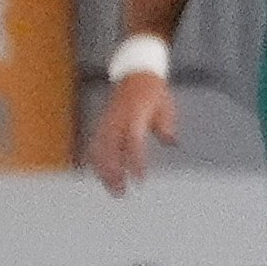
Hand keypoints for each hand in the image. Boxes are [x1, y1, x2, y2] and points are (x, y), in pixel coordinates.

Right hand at [88, 72, 177, 193]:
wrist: (136, 73)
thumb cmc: (154, 92)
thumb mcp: (166, 106)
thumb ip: (165, 125)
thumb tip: (170, 142)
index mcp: (135, 114)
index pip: (133, 142)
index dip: (135, 162)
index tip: (140, 179)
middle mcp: (117, 119)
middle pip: (111, 150)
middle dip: (114, 173)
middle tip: (122, 192)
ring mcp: (107, 121)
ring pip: (100, 150)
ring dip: (104, 171)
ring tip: (113, 189)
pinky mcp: (102, 123)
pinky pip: (95, 145)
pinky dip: (97, 162)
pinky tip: (101, 177)